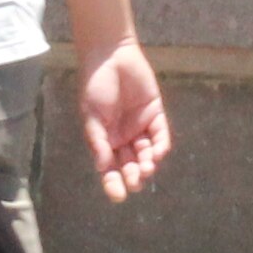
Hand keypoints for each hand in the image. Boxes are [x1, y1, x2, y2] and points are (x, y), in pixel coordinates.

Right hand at [80, 40, 171, 199]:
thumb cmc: (95, 86)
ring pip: (147, 153)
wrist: (110, 56)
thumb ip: (99, 142)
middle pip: (130, 164)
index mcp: (105, 140)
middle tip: (135, 181)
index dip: (113, 183)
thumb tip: (103, 168)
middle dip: (133, 175)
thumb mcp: (92, 117)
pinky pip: (160, 135)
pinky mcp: (155, 113)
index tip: (118, 196)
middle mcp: (123, 137)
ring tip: (146, 169)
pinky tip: (157, 154)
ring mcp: (140, 126)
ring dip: (147, 164)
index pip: (110, 168)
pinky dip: (160, 146)